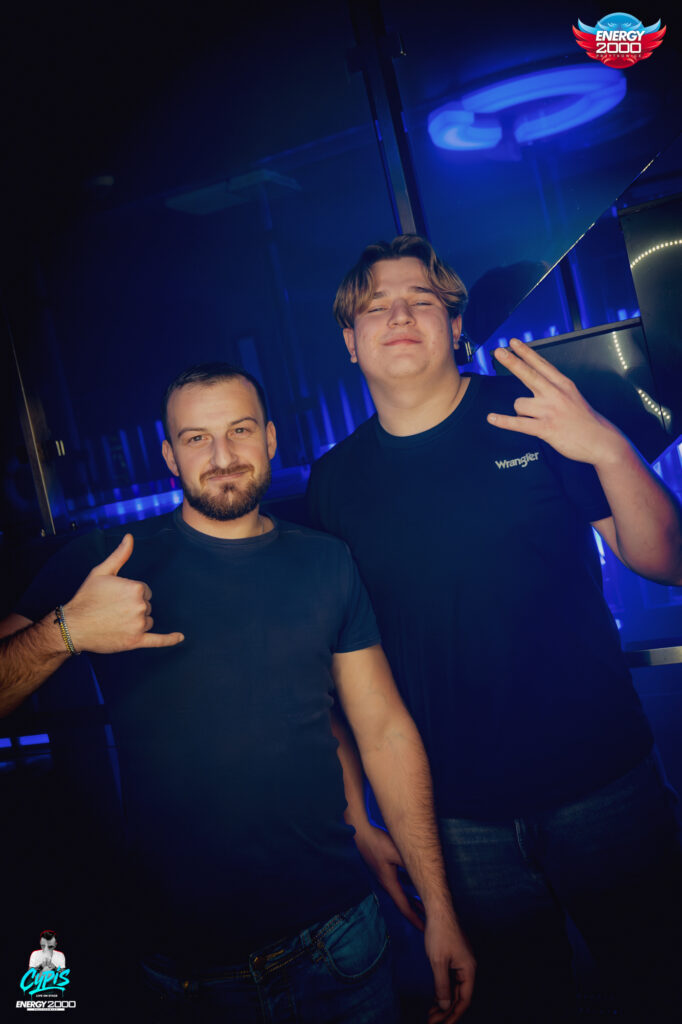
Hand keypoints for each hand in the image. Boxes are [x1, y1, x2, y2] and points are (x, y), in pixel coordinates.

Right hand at [62, 534, 183, 652]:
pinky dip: (169, 640)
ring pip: (147, 621)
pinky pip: (158, 640)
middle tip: (112, 610)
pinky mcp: (135, 641)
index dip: (130, 594)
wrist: (73, 625)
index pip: (144, 591)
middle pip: (147, 605)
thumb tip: (130, 537)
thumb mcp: (101, 572)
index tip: (115, 598)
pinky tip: (180, 637)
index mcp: (136, 588)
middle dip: (132, 608)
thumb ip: (120, 555)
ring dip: (136, 621)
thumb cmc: (86, 597)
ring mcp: (139, 625)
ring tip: (115, 622)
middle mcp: (140, 606)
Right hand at [354, 824, 424, 930]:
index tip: (425, 929)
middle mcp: (385, 882)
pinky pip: (398, 883)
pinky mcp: (382, 869)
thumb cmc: (378, 841)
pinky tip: (413, 884)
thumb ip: (409, 864)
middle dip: (416, 913)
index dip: (415, 919)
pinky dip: (407, 888)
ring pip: (401, 893)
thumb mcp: (396, 853)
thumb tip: (424, 874)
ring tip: (423, 906)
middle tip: (428, 922)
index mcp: (389, 883)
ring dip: (412, 901)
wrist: (361, 832)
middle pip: (403, 903)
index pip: (404, 906)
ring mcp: (383, 876)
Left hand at [424, 909, 475, 1021]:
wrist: (438, 909)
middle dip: (447, 1011)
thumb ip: (442, 986)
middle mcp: (468, 967)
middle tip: (432, 1022)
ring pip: (455, 988)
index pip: (464, 1000)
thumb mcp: (438, 962)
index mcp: (469, 969)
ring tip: (432, 1014)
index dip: (453, 1015)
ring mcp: (462, 962)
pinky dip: (444, 990)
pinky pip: (452, 979)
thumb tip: (445, 1006)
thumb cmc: (439, 933)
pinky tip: (436, 998)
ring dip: (444, 1002)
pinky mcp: (455, 957)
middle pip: (460, 996)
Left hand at [488, 338, 623, 465]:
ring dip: (521, 412)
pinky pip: (518, 423)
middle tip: (498, 351)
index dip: (526, 352)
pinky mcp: (546, 428)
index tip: (513, 342)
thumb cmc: (585, 421)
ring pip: (520, 404)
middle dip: (512, 362)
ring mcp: (550, 411)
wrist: (601, 441)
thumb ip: (554, 388)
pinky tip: (492, 418)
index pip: (541, 364)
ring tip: (534, 418)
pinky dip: (504, 422)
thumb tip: (536, 383)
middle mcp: (555, 394)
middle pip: (529, 374)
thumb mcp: (573, 397)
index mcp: (563, 385)